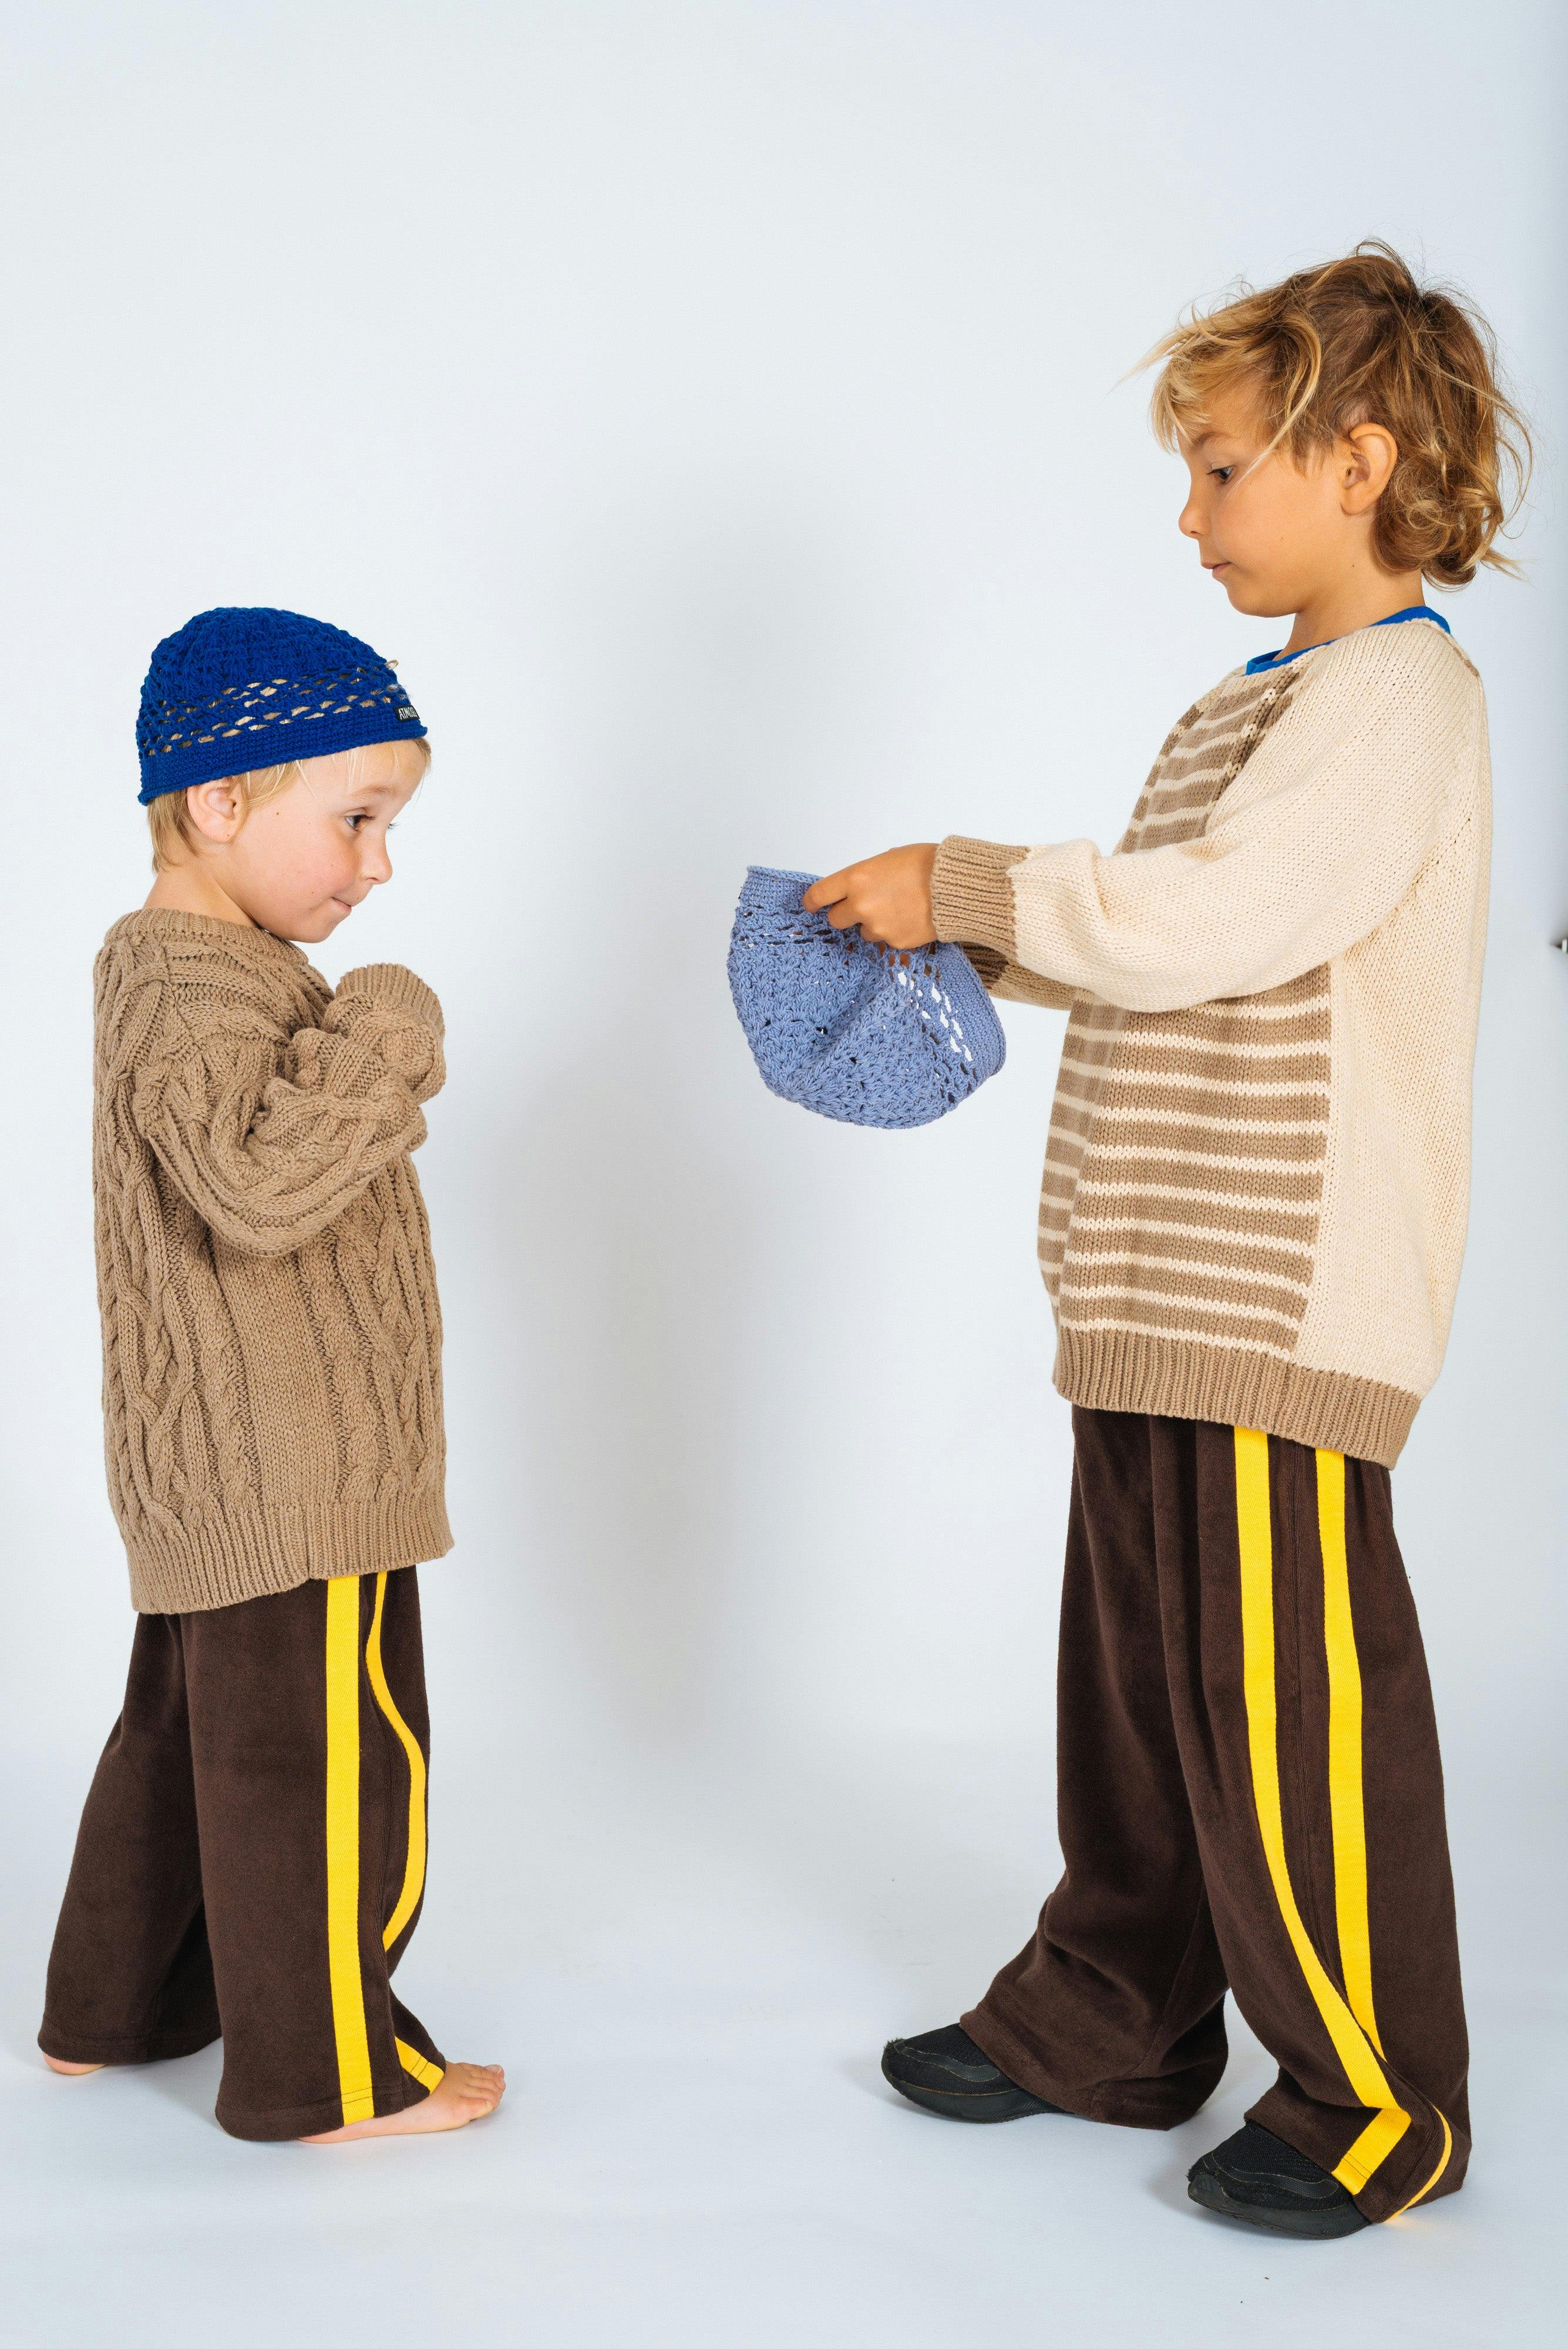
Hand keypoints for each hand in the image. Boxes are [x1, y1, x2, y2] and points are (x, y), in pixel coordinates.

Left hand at [802, 844, 937, 948]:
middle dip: (845, 913)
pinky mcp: (895, 942)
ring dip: (872, 923)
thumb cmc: (926, 864)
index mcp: (856, 879)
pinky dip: (893, 931)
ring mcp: (878, 927)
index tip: (811, 904)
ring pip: (862, 932)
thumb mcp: (887, 860)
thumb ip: (864, 877)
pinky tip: (910, 917)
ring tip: (897, 908)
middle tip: (863, 905)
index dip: (811, 901)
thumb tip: (855, 890)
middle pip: (835, 919)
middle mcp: (861, 906)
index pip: (819, 895)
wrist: (956, 886)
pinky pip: (885, 939)